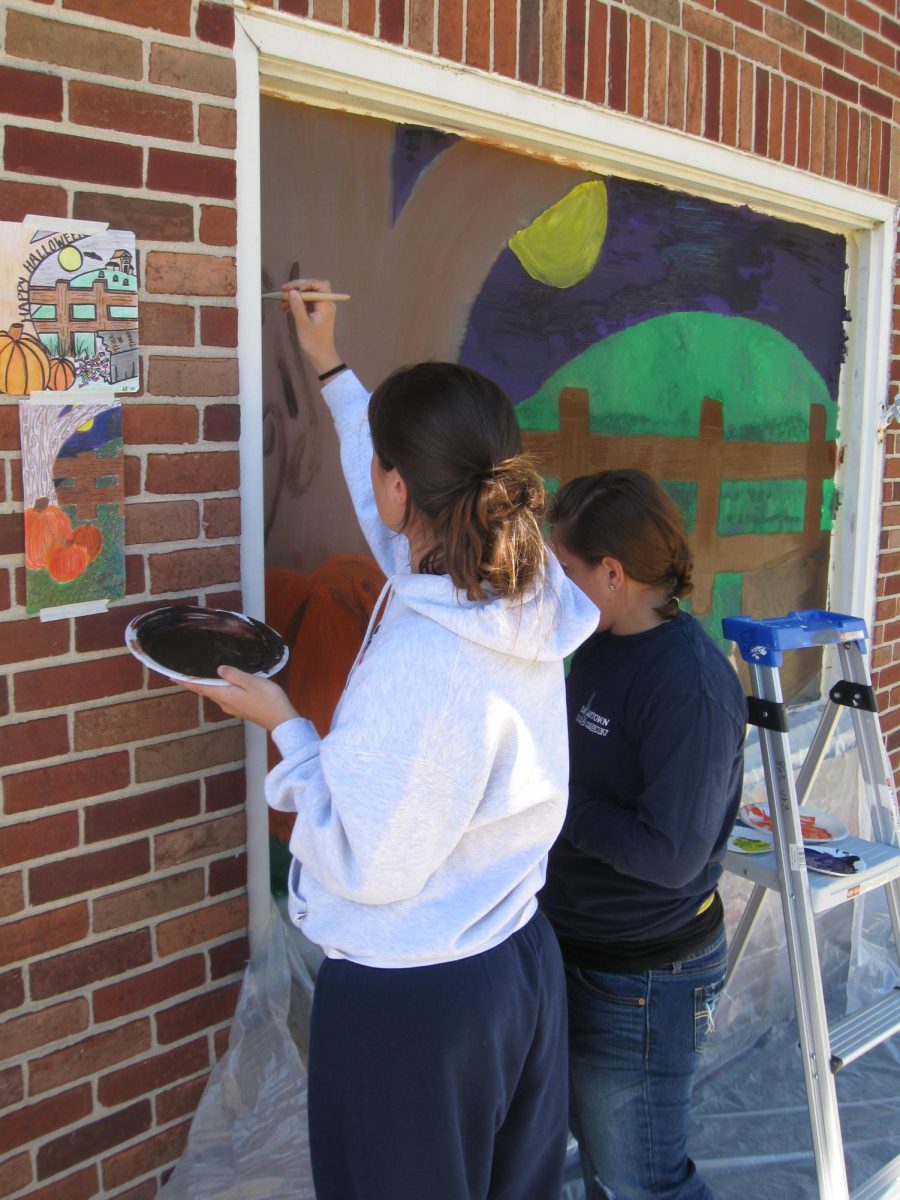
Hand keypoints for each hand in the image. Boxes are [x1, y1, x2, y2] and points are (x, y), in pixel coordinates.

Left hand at [182, 665, 298, 731]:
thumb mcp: (251, 682)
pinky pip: (226, 695)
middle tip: (184, 672)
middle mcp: (225, 703)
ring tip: (201, 675)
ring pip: (216, 693)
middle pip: (206, 690)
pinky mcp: (242, 708)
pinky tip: (225, 682)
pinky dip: (220, 687)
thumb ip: (234, 675)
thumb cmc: (268, 700)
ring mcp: (234, 707)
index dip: (185, 682)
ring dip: (208, 684)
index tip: (171, 677)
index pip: (200, 687)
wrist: (282, 720)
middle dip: (195, 682)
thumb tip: (218, 670)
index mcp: (225, 696)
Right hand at [281, 277, 342, 376]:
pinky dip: (297, 304)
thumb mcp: (303, 324)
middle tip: (284, 291)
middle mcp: (326, 304)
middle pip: (313, 287)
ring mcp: (321, 308)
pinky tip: (286, 308)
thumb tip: (292, 292)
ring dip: (295, 297)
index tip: (293, 289)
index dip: (306, 283)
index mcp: (326, 304)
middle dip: (298, 288)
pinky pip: (307, 303)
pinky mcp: (317, 314)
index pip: (319, 284)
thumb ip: (297, 306)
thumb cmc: (314, 342)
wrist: (321, 356)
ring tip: (282, 303)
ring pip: (308, 295)